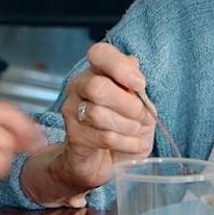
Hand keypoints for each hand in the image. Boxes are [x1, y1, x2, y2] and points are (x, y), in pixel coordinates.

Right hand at [51, 42, 156, 195]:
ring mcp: (72, 111)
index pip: (99, 53)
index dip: (121, 67)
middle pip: (97, 87)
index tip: (139, 84)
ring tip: (136, 131)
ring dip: (127, 125)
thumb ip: (135, 84)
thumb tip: (134, 69)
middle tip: (141, 115)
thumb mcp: (138, 103)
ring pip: (98, 115)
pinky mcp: (74, 137)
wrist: (103, 161)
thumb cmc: (122, 126)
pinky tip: (132, 144)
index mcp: (97, 71)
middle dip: (127, 104)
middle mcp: (79, 87)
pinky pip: (102, 137)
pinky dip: (125, 142)